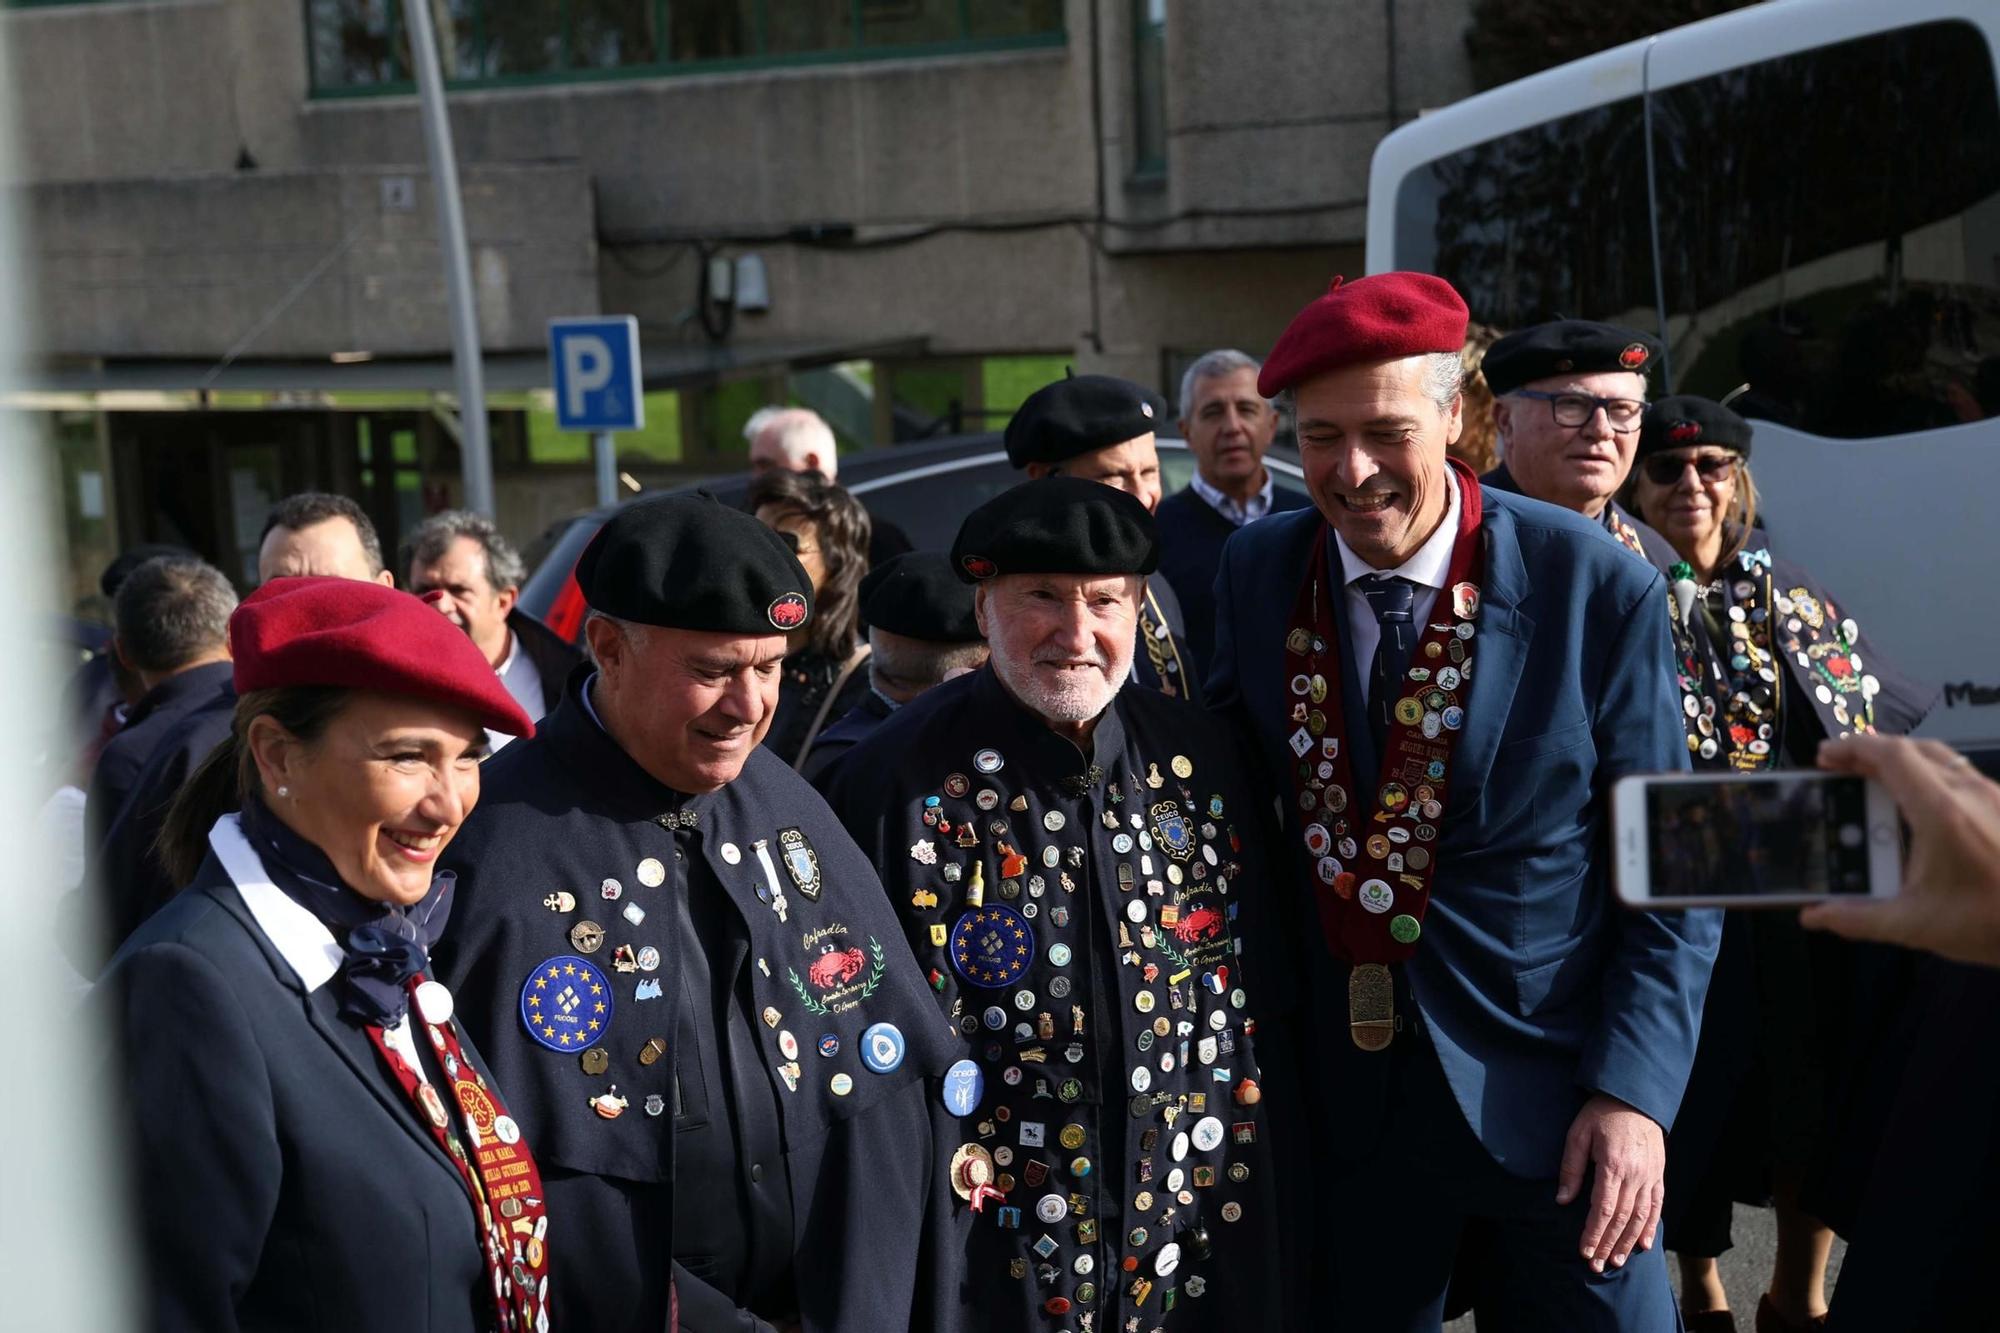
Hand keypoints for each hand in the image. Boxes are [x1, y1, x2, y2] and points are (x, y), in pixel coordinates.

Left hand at [1556, 1093, 1664, 1271]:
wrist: (1634, 1097)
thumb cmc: (1600, 1114)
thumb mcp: (1578, 1135)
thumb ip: (1571, 1168)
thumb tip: (1563, 1200)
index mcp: (1613, 1165)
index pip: (1602, 1209)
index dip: (1593, 1233)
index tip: (1583, 1251)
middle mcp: (1635, 1175)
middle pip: (1621, 1219)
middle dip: (1607, 1244)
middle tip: (1596, 1265)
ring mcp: (1650, 1176)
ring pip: (1641, 1217)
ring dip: (1628, 1242)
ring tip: (1615, 1260)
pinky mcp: (1658, 1175)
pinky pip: (1657, 1206)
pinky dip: (1651, 1228)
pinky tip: (1644, 1245)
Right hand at [1799, 736, 1999, 966]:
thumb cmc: (1994, 922)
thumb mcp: (1916, 925)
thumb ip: (1857, 918)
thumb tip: (1816, 915)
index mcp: (1942, 813)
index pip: (1891, 755)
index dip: (1852, 748)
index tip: (1825, 757)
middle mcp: (1971, 794)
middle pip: (1913, 749)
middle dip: (1871, 753)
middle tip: (1842, 770)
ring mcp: (1994, 797)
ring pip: (1941, 760)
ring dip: (1903, 764)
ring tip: (1876, 785)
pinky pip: (1962, 778)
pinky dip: (1930, 780)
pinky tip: (1921, 813)